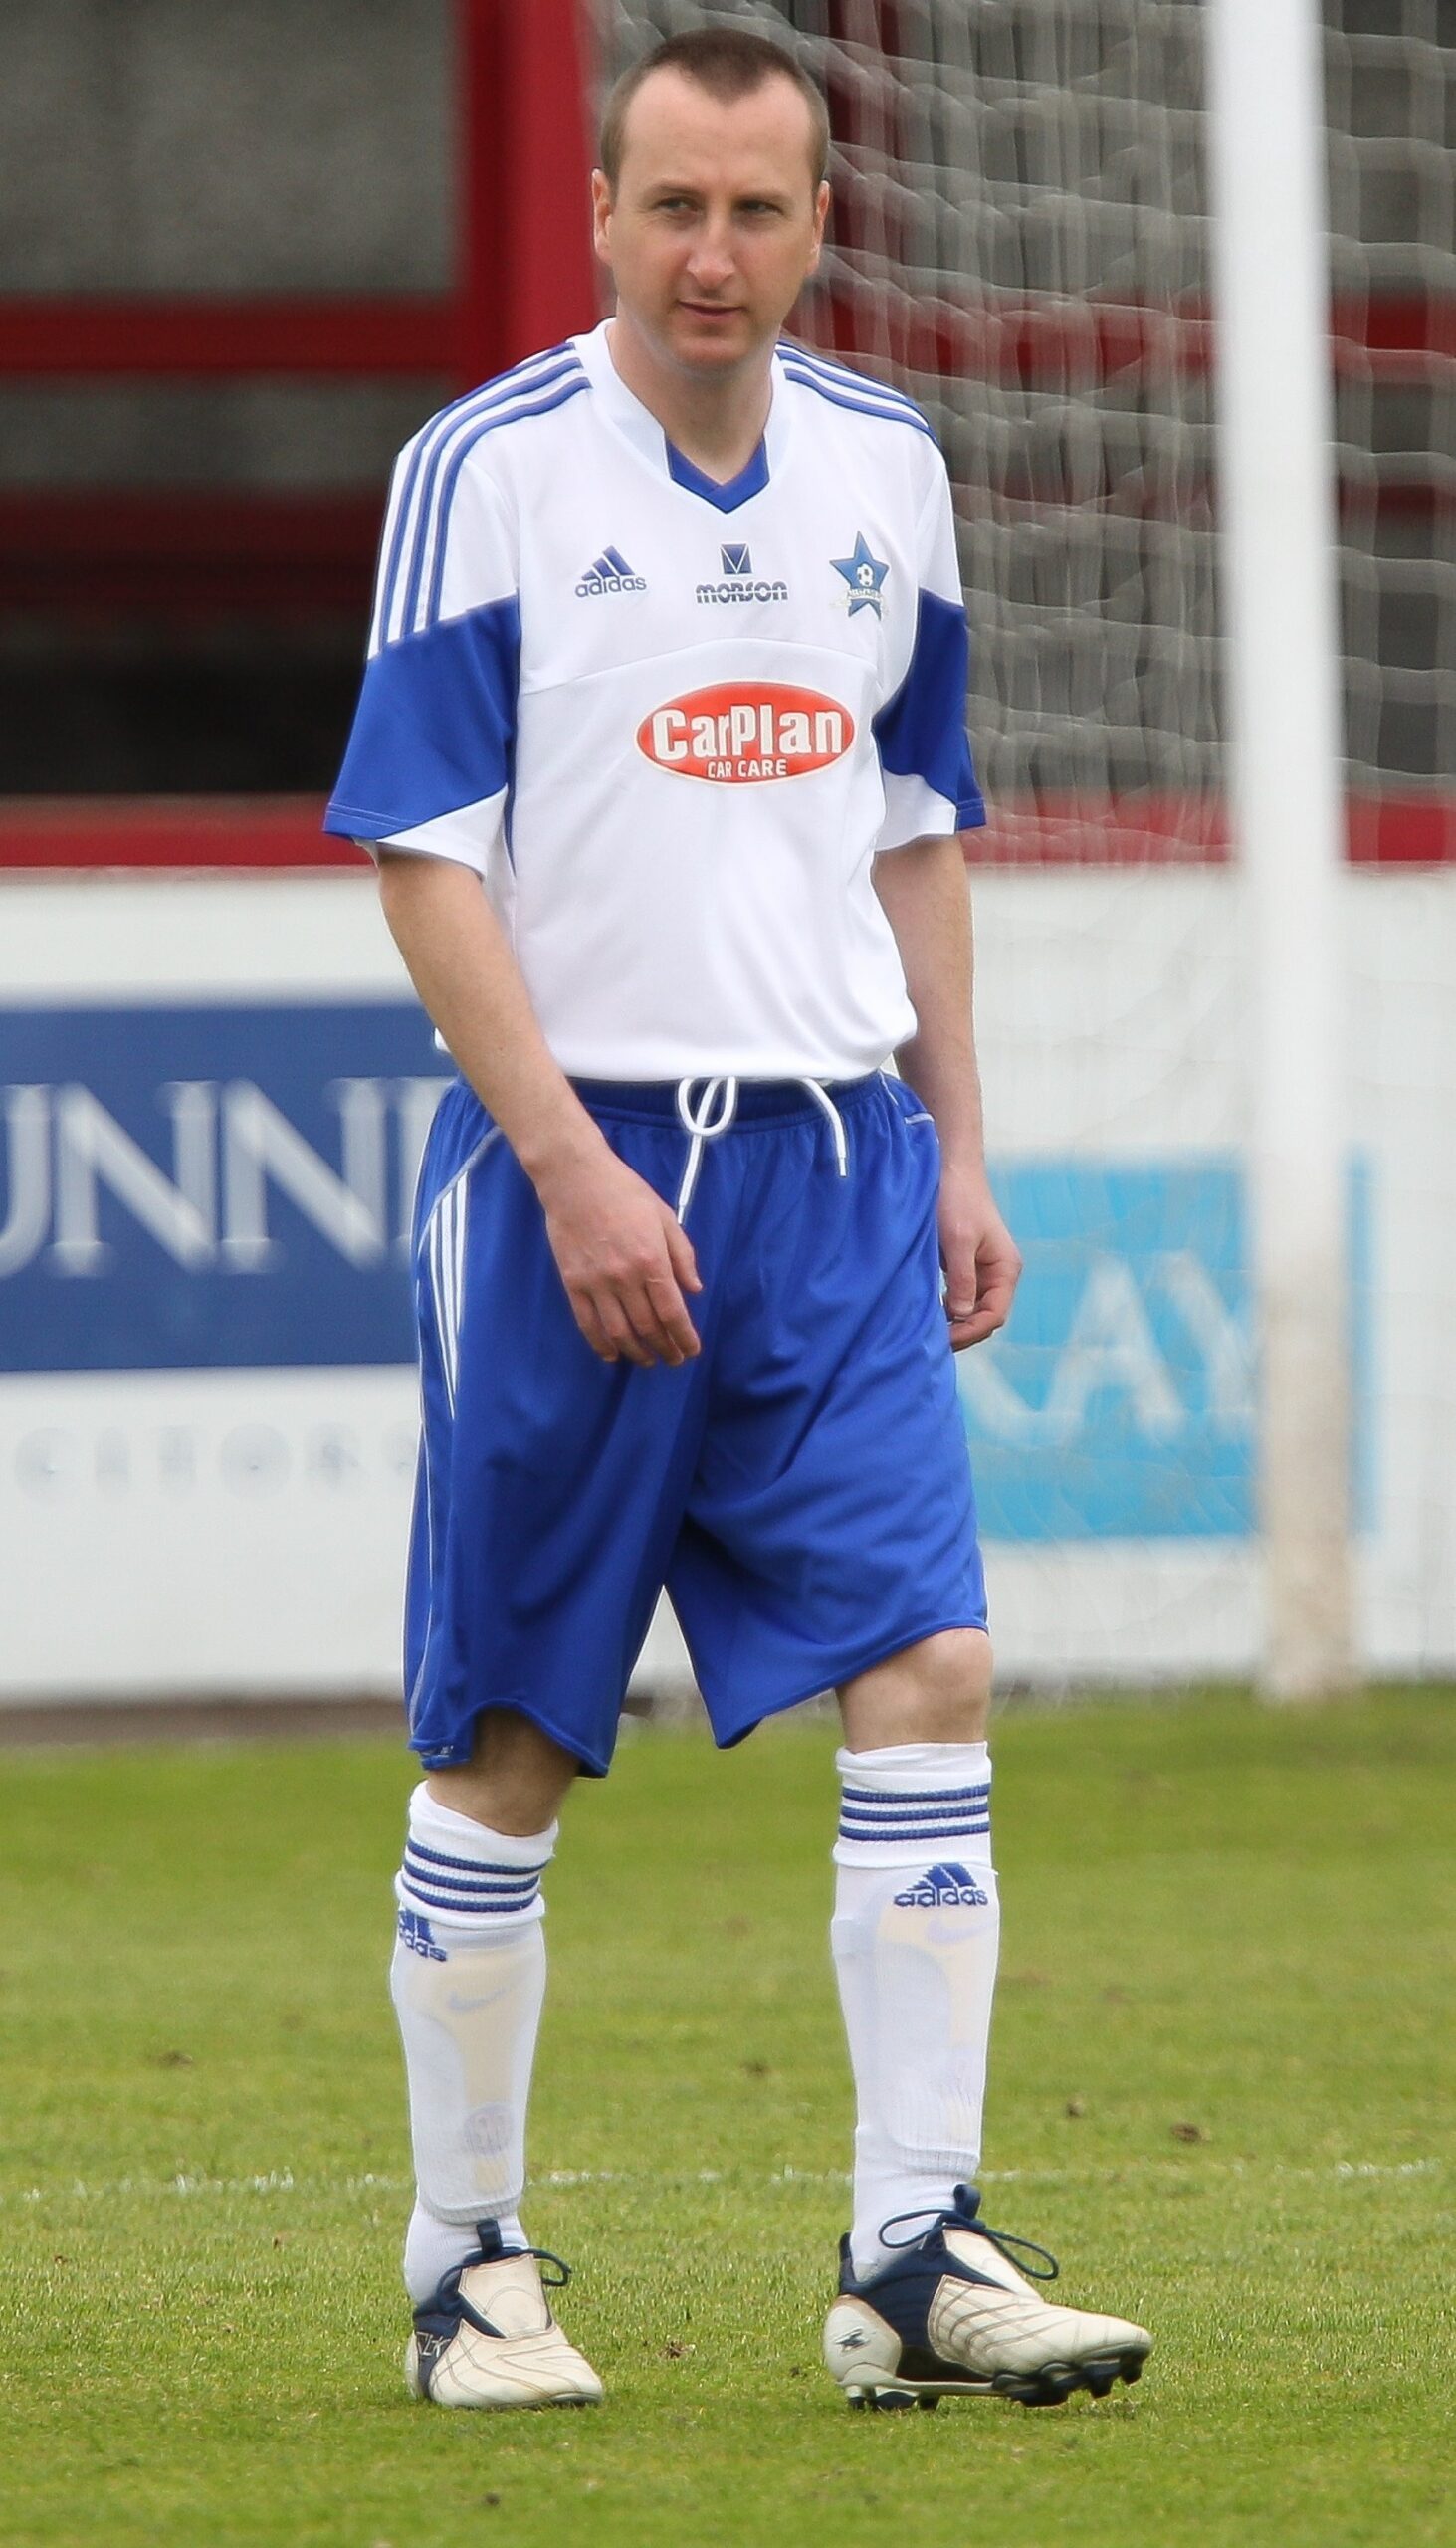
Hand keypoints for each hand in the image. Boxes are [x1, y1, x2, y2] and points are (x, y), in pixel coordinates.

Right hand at [536, 1140, 702, 1366]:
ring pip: (619, 1331)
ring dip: (636, 1352)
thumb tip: (694, 1289)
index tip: (691, 1350)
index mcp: (651, 1260)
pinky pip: (587, 1322)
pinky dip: (600, 1343)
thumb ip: (682, 1255)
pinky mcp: (573, 1283)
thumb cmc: (625, 1192)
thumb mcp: (665, 1217)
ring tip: (647, 1360)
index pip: (672, 1312)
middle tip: (673, 1359)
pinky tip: (612, 1354)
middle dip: (664, 1348)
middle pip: (648, 1327)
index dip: (683, 1337)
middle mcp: (625, 1277)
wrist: (576, 1179)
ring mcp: (596, 1283)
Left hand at [939, 1170, 1020, 1351]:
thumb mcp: (958, 1240)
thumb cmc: (957, 1199)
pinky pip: (961, 1296)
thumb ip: (962, 1279)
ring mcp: (983, 1271)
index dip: (971, 1331)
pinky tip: (930, 1311)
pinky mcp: (966, 1266)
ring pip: (972, 1309)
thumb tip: (960, 1314)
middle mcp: (999, 1274)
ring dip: (954, 1322)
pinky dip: (948, 1308)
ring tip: (929, 1330)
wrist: (950, 1169)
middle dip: (962, 1331)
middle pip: (985, 1317)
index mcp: (1006, 1269)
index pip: (994, 1314)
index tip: (944, 1338)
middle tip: (931, 1340)